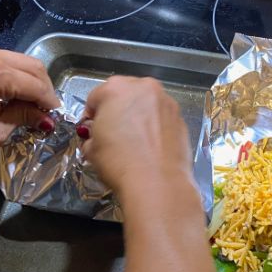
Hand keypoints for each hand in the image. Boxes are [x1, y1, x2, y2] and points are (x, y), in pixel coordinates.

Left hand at [0, 41, 58, 150]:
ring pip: (22, 61)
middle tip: (43, 112)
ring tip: (27, 105)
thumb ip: (23, 119)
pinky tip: (11, 94)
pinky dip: (15, 75)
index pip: (36, 85)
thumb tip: (46, 119)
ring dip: (30, 81)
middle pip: (34, 66)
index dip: (49, 103)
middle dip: (43, 89)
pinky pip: (6, 60)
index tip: (54, 119)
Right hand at [80, 76, 192, 198]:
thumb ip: (91, 136)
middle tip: (113, 134)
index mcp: (116, 89)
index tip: (92, 130)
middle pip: (124, 94)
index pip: (95, 97)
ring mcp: (166, 102)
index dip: (91, 115)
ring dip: (138, 117)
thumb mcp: (92, 150)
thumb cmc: (120, 163)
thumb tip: (95, 137)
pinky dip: (155, 127)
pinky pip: (162, 118)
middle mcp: (144, 88)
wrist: (157, 183)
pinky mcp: (181, 118)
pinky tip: (150, 147)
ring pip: (146, 105)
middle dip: (116, 111)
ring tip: (134, 142)